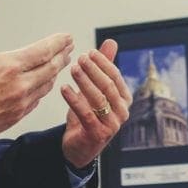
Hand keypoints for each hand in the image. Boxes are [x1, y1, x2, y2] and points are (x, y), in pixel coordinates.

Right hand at [0, 0, 73, 148]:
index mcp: (7, 67)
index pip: (44, 51)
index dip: (58, 42)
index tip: (66, 36)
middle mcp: (18, 86)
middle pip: (51, 68)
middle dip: (62, 55)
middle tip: (69, 47)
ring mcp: (18, 105)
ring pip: (46, 86)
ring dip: (55, 72)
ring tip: (59, 63)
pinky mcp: (15, 118)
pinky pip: (36, 101)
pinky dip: (43, 89)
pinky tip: (42, 84)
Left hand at [60, 39, 131, 167]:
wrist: (79, 146)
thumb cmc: (89, 114)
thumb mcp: (95, 89)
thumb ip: (104, 67)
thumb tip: (111, 41)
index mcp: (124, 99)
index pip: (116, 76)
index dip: (103, 63)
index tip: (89, 52)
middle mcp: (122, 112)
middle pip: (108, 86)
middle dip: (93, 70)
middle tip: (80, 59)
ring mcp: (112, 125)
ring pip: (98, 99)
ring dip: (84, 82)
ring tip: (72, 70)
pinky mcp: (97, 135)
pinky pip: (86, 114)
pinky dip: (74, 100)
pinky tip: (63, 88)